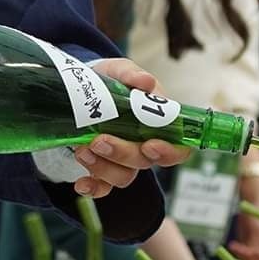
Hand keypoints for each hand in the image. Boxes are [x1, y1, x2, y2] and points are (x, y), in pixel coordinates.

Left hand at [74, 59, 189, 199]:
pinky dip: (92, 188)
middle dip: (122, 153)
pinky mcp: (101, 170)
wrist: (82, 90)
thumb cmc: (111, 81)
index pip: (178, 148)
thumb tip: (146, 82)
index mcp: (157, 125)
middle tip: (99, 140)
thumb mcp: (119, 71)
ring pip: (122, 177)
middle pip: (144, 162)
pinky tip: (80, 184)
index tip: (150, 145)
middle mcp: (143, 147)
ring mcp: (122, 161)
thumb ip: (131, 74)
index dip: (169, 152)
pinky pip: (101, 187)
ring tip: (81, 148)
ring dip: (102, 167)